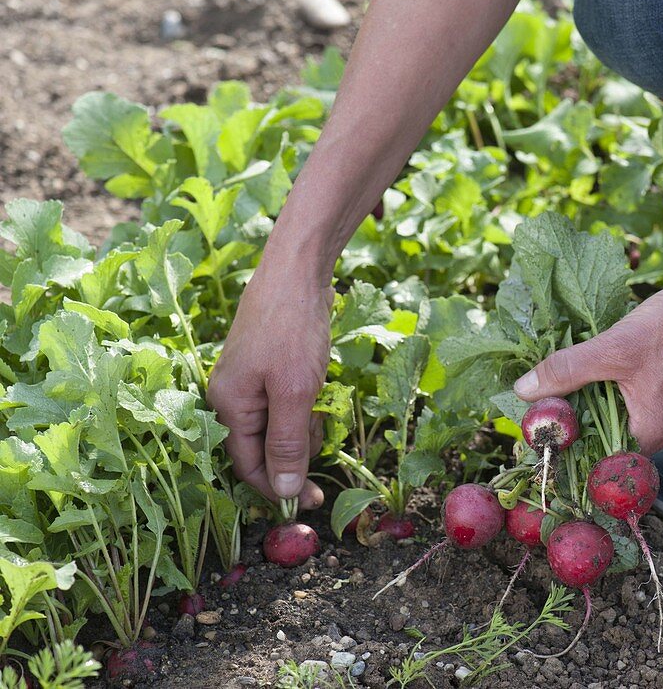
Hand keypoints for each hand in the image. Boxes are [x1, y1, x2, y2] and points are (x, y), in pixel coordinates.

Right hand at [207, 261, 333, 506]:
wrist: (298, 272)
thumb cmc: (292, 330)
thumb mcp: (294, 393)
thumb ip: (287, 443)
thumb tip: (283, 492)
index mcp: (227, 406)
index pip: (249, 466)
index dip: (279, 487)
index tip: (312, 501)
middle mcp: (232, 397)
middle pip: (265, 447)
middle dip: (298, 448)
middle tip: (324, 432)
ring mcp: (251, 381)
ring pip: (281, 425)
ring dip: (307, 423)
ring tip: (323, 401)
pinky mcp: (270, 368)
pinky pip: (289, 402)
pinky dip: (308, 403)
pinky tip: (321, 386)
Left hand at [513, 264, 662, 454]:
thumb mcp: (611, 349)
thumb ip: (566, 372)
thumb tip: (524, 391)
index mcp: (648, 435)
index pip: (594, 457)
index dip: (564, 442)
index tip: (535, 425)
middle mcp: (656, 434)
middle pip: (599, 438)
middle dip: (569, 418)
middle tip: (535, 400)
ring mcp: (659, 414)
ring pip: (607, 417)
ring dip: (582, 401)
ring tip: (553, 383)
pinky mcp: (658, 395)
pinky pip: (619, 401)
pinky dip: (599, 388)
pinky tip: (581, 370)